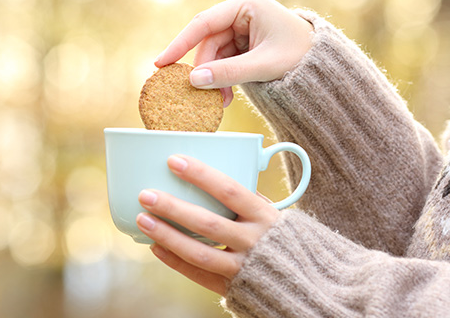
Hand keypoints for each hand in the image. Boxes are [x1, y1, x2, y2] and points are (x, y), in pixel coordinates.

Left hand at [136, 154, 279, 295]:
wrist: (306, 286)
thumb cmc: (285, 242)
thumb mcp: (275, 216)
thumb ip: (249, 200)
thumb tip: (215, 175)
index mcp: (265, 216)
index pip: (229, 189)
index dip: (200, 175)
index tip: (173, 161)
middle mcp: (254, 241)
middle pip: (207, 223)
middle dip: (173, 207)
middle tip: (146, 194)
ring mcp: (243, 267)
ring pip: (198, 252)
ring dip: (167, 235)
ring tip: (142, 219)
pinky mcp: (233, 287)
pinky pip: (198, 274)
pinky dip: (174, 260)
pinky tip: (155, 246)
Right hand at [155, 0, 312, 106]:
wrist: (324, 67)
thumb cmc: (301, 59)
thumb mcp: (263, 67)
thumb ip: (227, 73)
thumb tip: (193, 80)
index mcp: (247, 4)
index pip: (204, 23)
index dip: (180, 44)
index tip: (161, 63)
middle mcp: (241, 11)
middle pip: (208, 41)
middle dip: (203, 70)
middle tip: (197, 94)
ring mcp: (242, 26)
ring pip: (214, 54)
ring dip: (213, 78)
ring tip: (218, 101)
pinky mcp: (245, 42)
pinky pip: (224, 60)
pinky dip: (222, 78)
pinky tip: (225, 96)